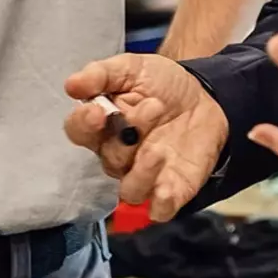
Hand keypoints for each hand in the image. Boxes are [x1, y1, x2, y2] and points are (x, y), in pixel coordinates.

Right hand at [64, 54, 229, 219]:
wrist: (205, 96)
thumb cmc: (161, 84)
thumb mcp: (131, 68)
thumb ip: (101, 74)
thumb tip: (71, 85)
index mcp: (102, 125)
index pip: (79, 132)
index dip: (84, 125)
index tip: (98, 111)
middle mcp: (117, 155)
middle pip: (109, 158)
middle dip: (129, 134)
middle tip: (155, 106)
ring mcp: (144, 175)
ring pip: (129, 190)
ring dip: (142, 172)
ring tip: (160, 149)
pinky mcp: (172, 190)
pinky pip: (159, 210)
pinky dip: (160, 204)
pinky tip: (166, 189)